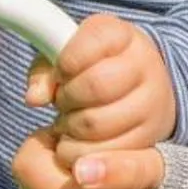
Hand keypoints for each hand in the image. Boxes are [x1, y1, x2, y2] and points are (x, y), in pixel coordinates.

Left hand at [24, 14, 177, 166]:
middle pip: (95, 84)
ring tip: (71, 121)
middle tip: (63, 101)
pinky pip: (104, 152)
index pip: (92, 42)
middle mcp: (146, 66)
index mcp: (123, 36)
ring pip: (96, 123)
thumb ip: (45, 71)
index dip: (67, 61)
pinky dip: (81, 152)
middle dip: (67, 97)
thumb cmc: (93, 70)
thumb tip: (35, 98)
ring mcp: (152, 103)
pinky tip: (82, 141)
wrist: (141, 92)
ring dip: (70, 128)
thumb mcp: (66, 57)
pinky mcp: (149, 137)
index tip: (62, 72)